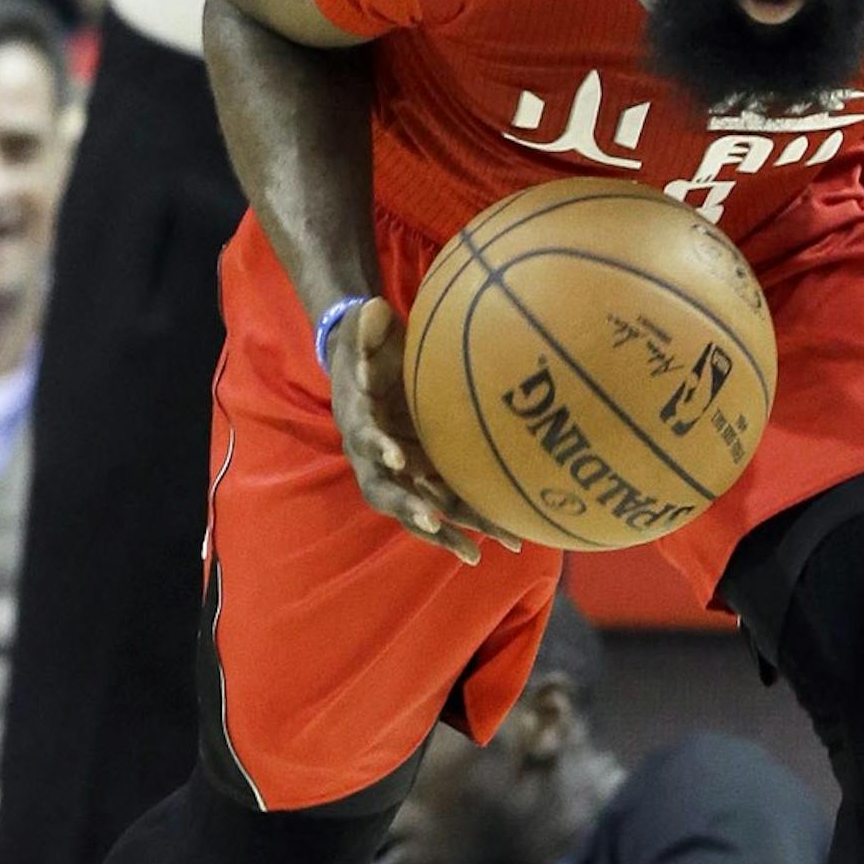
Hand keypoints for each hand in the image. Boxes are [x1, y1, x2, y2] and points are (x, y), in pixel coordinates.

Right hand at [326, 296, 515, 564]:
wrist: (364, 363)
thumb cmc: (367, 342)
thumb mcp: (365, 324)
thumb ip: (370, 322)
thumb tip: (374, 310)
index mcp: (359, 419)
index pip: (366, 437)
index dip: (378, 449)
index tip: (397, 457)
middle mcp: (374, 454)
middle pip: (387, 490)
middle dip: (409, 507)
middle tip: (434, 520)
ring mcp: (398, 469)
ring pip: (418, 507)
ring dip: (443, 531)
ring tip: (475, 553)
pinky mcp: (421, 472)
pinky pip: (443, 502)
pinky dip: (466, 522)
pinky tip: (504, 539)